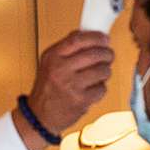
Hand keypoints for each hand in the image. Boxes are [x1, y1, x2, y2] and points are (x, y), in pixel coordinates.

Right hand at [23, 30, 114, 145]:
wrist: (40, 116)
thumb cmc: (47, 88)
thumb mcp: (49, 63)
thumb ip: (67, 48)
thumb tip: (89, 34)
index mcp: (53, 57)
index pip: (78, 39)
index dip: (96, 37)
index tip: (104, 38)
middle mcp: (60, 70)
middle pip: (94, 54)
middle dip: (107, 54)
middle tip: (109, 55)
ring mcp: (71, 86)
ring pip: (102, 71)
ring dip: (106, 71)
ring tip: (100, 73)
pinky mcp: (80, 100)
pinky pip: (101, 88)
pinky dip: (100, 88)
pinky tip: (93, 88)